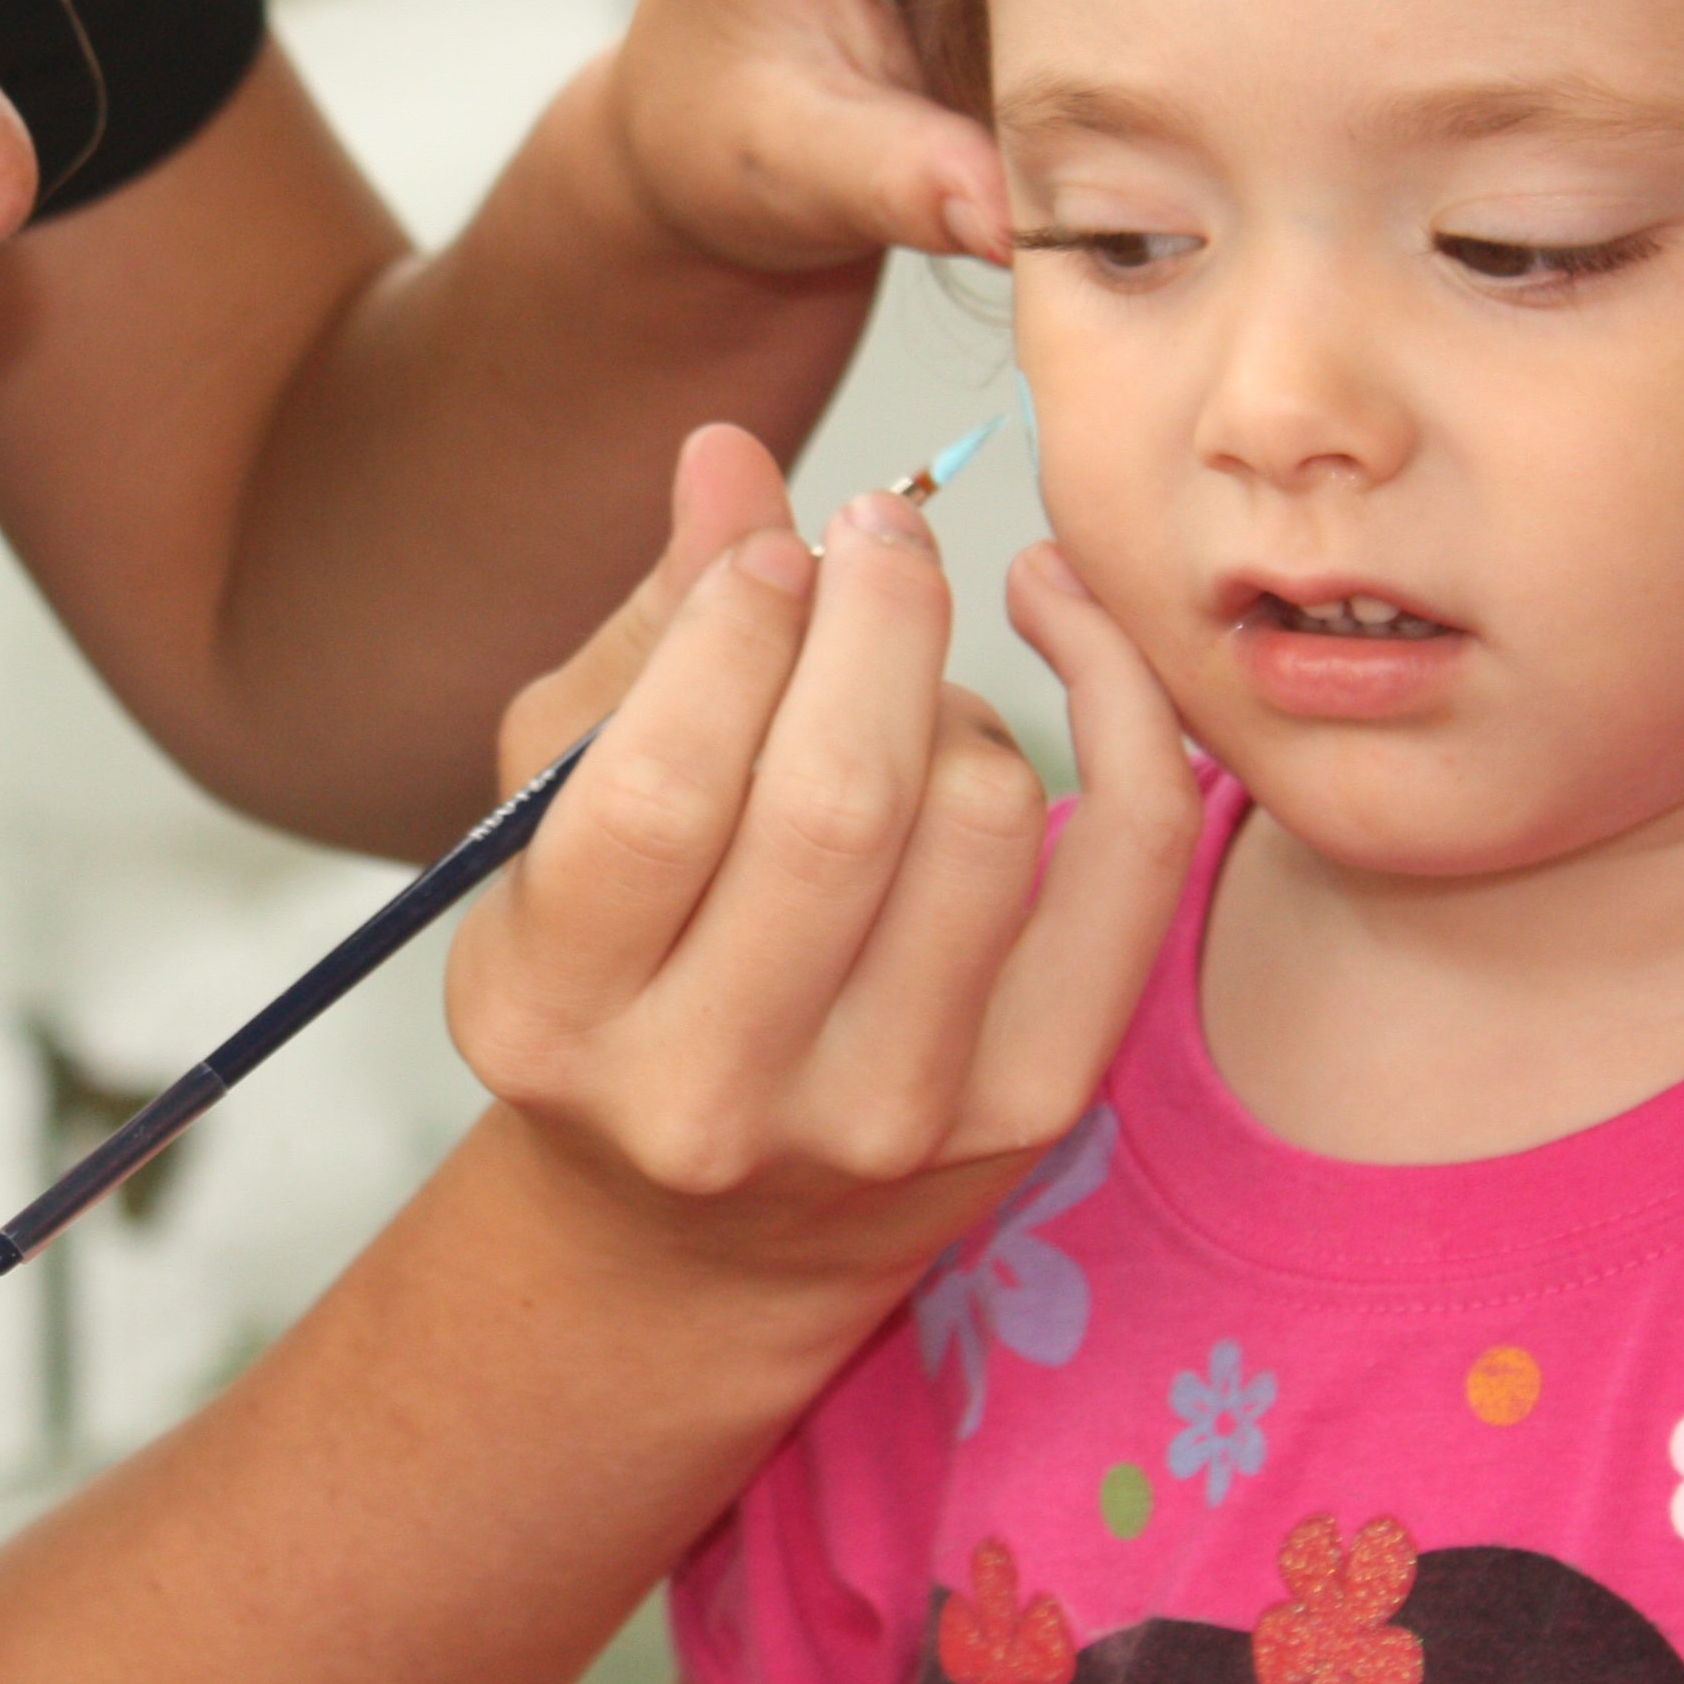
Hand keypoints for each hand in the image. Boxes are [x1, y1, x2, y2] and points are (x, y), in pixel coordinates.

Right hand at [446, 426, 1202, 1297]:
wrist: (700, 1226)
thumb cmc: (616, 970)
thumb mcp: (562, 812)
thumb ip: (647, 634)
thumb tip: (730, 457)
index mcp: (553, 1013)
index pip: (662, 791)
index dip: (732, 630)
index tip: (768, 547)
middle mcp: (712, 1095)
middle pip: (841, 805)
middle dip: (877, 615)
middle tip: (874, 531)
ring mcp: (886, 1119)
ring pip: (984, 818)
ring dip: (958, 689)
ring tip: (904, 675)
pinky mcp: (1033, 1110)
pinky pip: (1130, 860)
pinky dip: (1119, 707)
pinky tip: (1067, 630)